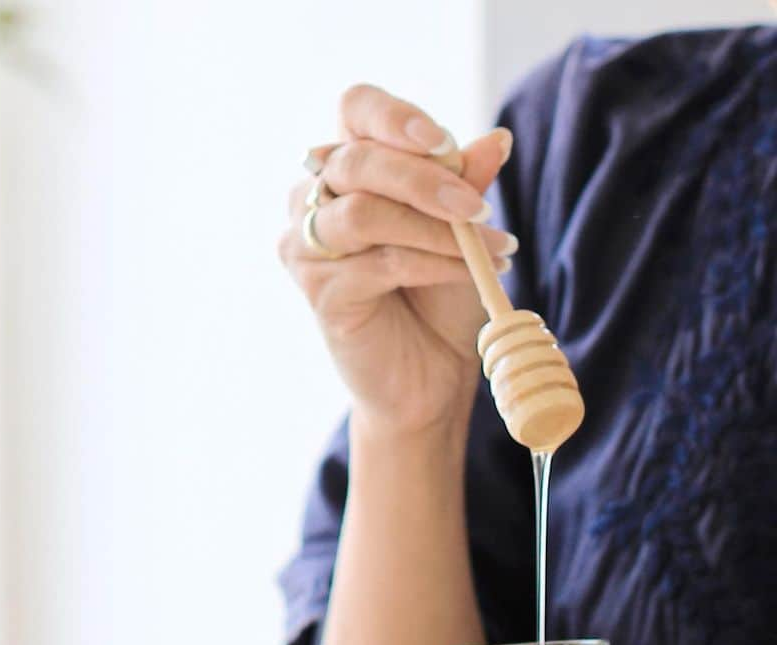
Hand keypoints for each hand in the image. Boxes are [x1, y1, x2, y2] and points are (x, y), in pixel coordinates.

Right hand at [279, 84, 516, 433]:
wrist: (429, 374)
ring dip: (434, 227)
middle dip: (425, 179)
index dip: (395, 116)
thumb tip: (497, 138)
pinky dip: (434, 264)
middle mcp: (310, 201)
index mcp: (342, 167)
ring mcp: (307, 249)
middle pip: (356, 160)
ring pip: (364, 214)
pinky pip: (380, 263)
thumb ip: (466, 183)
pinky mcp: (319, 294)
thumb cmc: (438, 297)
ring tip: (490, 246)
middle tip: (481, 205)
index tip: (445, 142)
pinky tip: (472, 273)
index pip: (356, 109)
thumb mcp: (459, 227)